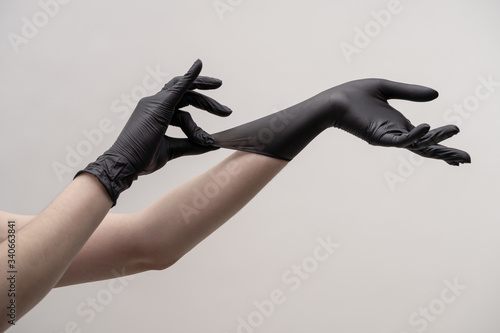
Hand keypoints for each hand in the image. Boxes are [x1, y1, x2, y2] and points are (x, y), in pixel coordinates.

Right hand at [78, 59, 231, 204]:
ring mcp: (155, 103)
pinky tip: (199, 65)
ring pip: (187, 95)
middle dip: (208, 102)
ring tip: (225, 113)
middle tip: (227, 112)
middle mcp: (155, 103)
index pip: (182, 101)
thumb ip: (192, 144)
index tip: (220, 108)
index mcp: (157, 112)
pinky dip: (189, 77)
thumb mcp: (173, 150)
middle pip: (187, 95)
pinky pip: (177, 87)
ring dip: (208, 102)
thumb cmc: (143, 158)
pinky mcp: (158, 106)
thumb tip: (213, 144)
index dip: (201, 101)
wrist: (125, 164)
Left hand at [329, 79, 470, 164]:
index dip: (442, 145)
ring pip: (417, 144)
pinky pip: (400, 139)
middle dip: (446, 154)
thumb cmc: (355, 95)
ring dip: (436, 140)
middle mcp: (396, 134)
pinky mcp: (379, 136)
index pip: (425, 139)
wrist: (334, 100)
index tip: (459, 157)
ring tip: (454, 130)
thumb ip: (411, 92)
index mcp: (399, 125)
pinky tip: (427, 128)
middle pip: (426, 148)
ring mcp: (388, 137)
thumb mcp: (388, 89)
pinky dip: (414, 135)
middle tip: (467, 160)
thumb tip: (437, 94)